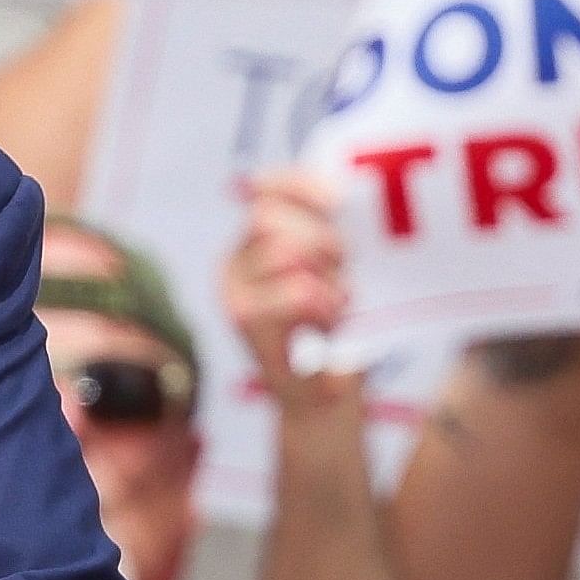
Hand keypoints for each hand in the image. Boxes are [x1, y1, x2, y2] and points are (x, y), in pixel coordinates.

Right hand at [222, 170, 348, 389]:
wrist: (326, 395)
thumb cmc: (340, 327)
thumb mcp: (339, 268)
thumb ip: (330, 229)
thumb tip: (336, 192)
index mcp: (256, 239)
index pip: (268, 190)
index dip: (300, 185)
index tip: (339, 198)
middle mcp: (235, 260)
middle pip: (269, 216)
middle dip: (320, 237)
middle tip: (346, 269)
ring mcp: (232, 289)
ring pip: (284, 250)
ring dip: (326, 274)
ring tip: (340, 302)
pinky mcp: (243, 318)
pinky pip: (295, 290)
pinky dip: (324, 303)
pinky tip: (328, 323)